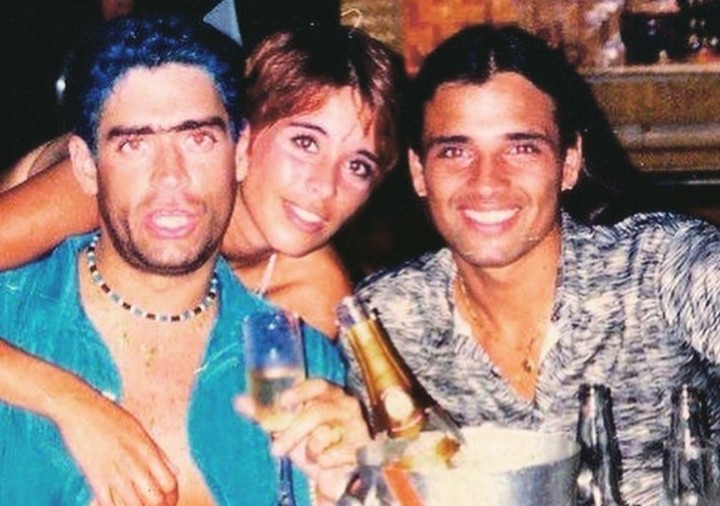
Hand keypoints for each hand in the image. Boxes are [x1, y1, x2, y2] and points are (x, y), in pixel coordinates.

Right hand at [53, 391, 177, 505]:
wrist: (80, 408)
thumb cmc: (110, 416)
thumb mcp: (139, 430)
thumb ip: (158, 452)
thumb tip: (175, 470)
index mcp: (148, 450)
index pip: (171, 483)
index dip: (173, 496)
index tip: (169, 500)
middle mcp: (135, 463)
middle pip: (156, 499)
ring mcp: (115, 473)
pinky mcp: (94, 479)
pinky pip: (108, 505)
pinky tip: (116, 505)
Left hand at [236, 379, 370, 501]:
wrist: (334, 474)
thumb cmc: (311, 443)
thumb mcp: (287, 429)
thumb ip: (266, 415)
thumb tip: (239, 400)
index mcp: (329, 395)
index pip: (318, 385)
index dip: (301, 392)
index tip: (283, 402)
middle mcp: (345, 406)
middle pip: (318, 412)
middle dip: (294, 431)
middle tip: (276, 450)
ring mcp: (355, 426)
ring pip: (324, 435)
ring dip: (309, 449)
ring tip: (309, 456)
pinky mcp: (360, 448)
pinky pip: (333, 455)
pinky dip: (323, 462)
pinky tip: (325, 463)